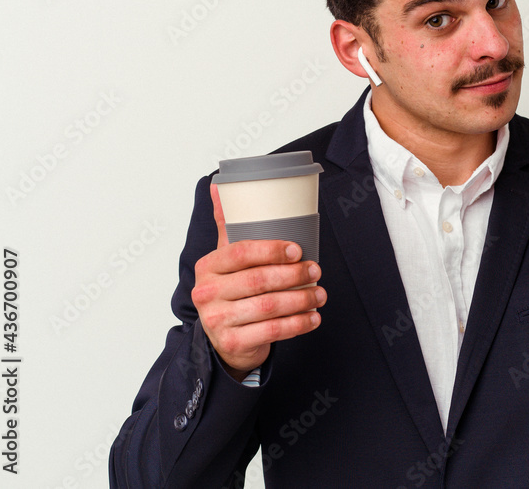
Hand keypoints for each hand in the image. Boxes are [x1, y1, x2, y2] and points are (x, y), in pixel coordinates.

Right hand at [191, 184, 326, 380]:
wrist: (223, 339)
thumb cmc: (230, 291)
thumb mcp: (225, 258)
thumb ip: (226, 224)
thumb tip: (220, 184)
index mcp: (207, 266)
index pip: (240, 253)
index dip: (272, 250)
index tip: (297, 250)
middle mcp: (207, 293)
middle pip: (258, 281)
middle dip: (294, 275)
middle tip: (316, 270)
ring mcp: (218, 320)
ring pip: (269, 307)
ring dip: (302, 299)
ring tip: (320, 293)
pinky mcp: (233, 343)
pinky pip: (272, 331)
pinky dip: (298, 324)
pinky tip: (313, 317)